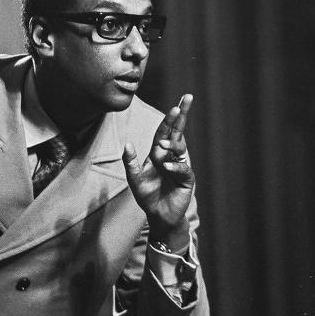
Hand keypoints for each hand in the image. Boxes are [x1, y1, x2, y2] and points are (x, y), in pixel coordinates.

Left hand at [122, 94, 194, 249]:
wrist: (158, 215)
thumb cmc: (147, 196)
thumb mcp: (134, 179)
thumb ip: (130, 162)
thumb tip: (127, 144)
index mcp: (158, 152)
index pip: (164, 131)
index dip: (170, 118)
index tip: (176, 104)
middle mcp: (171, 155)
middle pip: (178, 131)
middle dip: (182, 116)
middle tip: (187, 99)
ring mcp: (180, 166)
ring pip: (180, 148)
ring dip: (172, 144)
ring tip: (161, 146)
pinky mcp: (186, 179)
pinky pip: (183, 168)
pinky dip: (175, 166)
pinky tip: (167, 166)